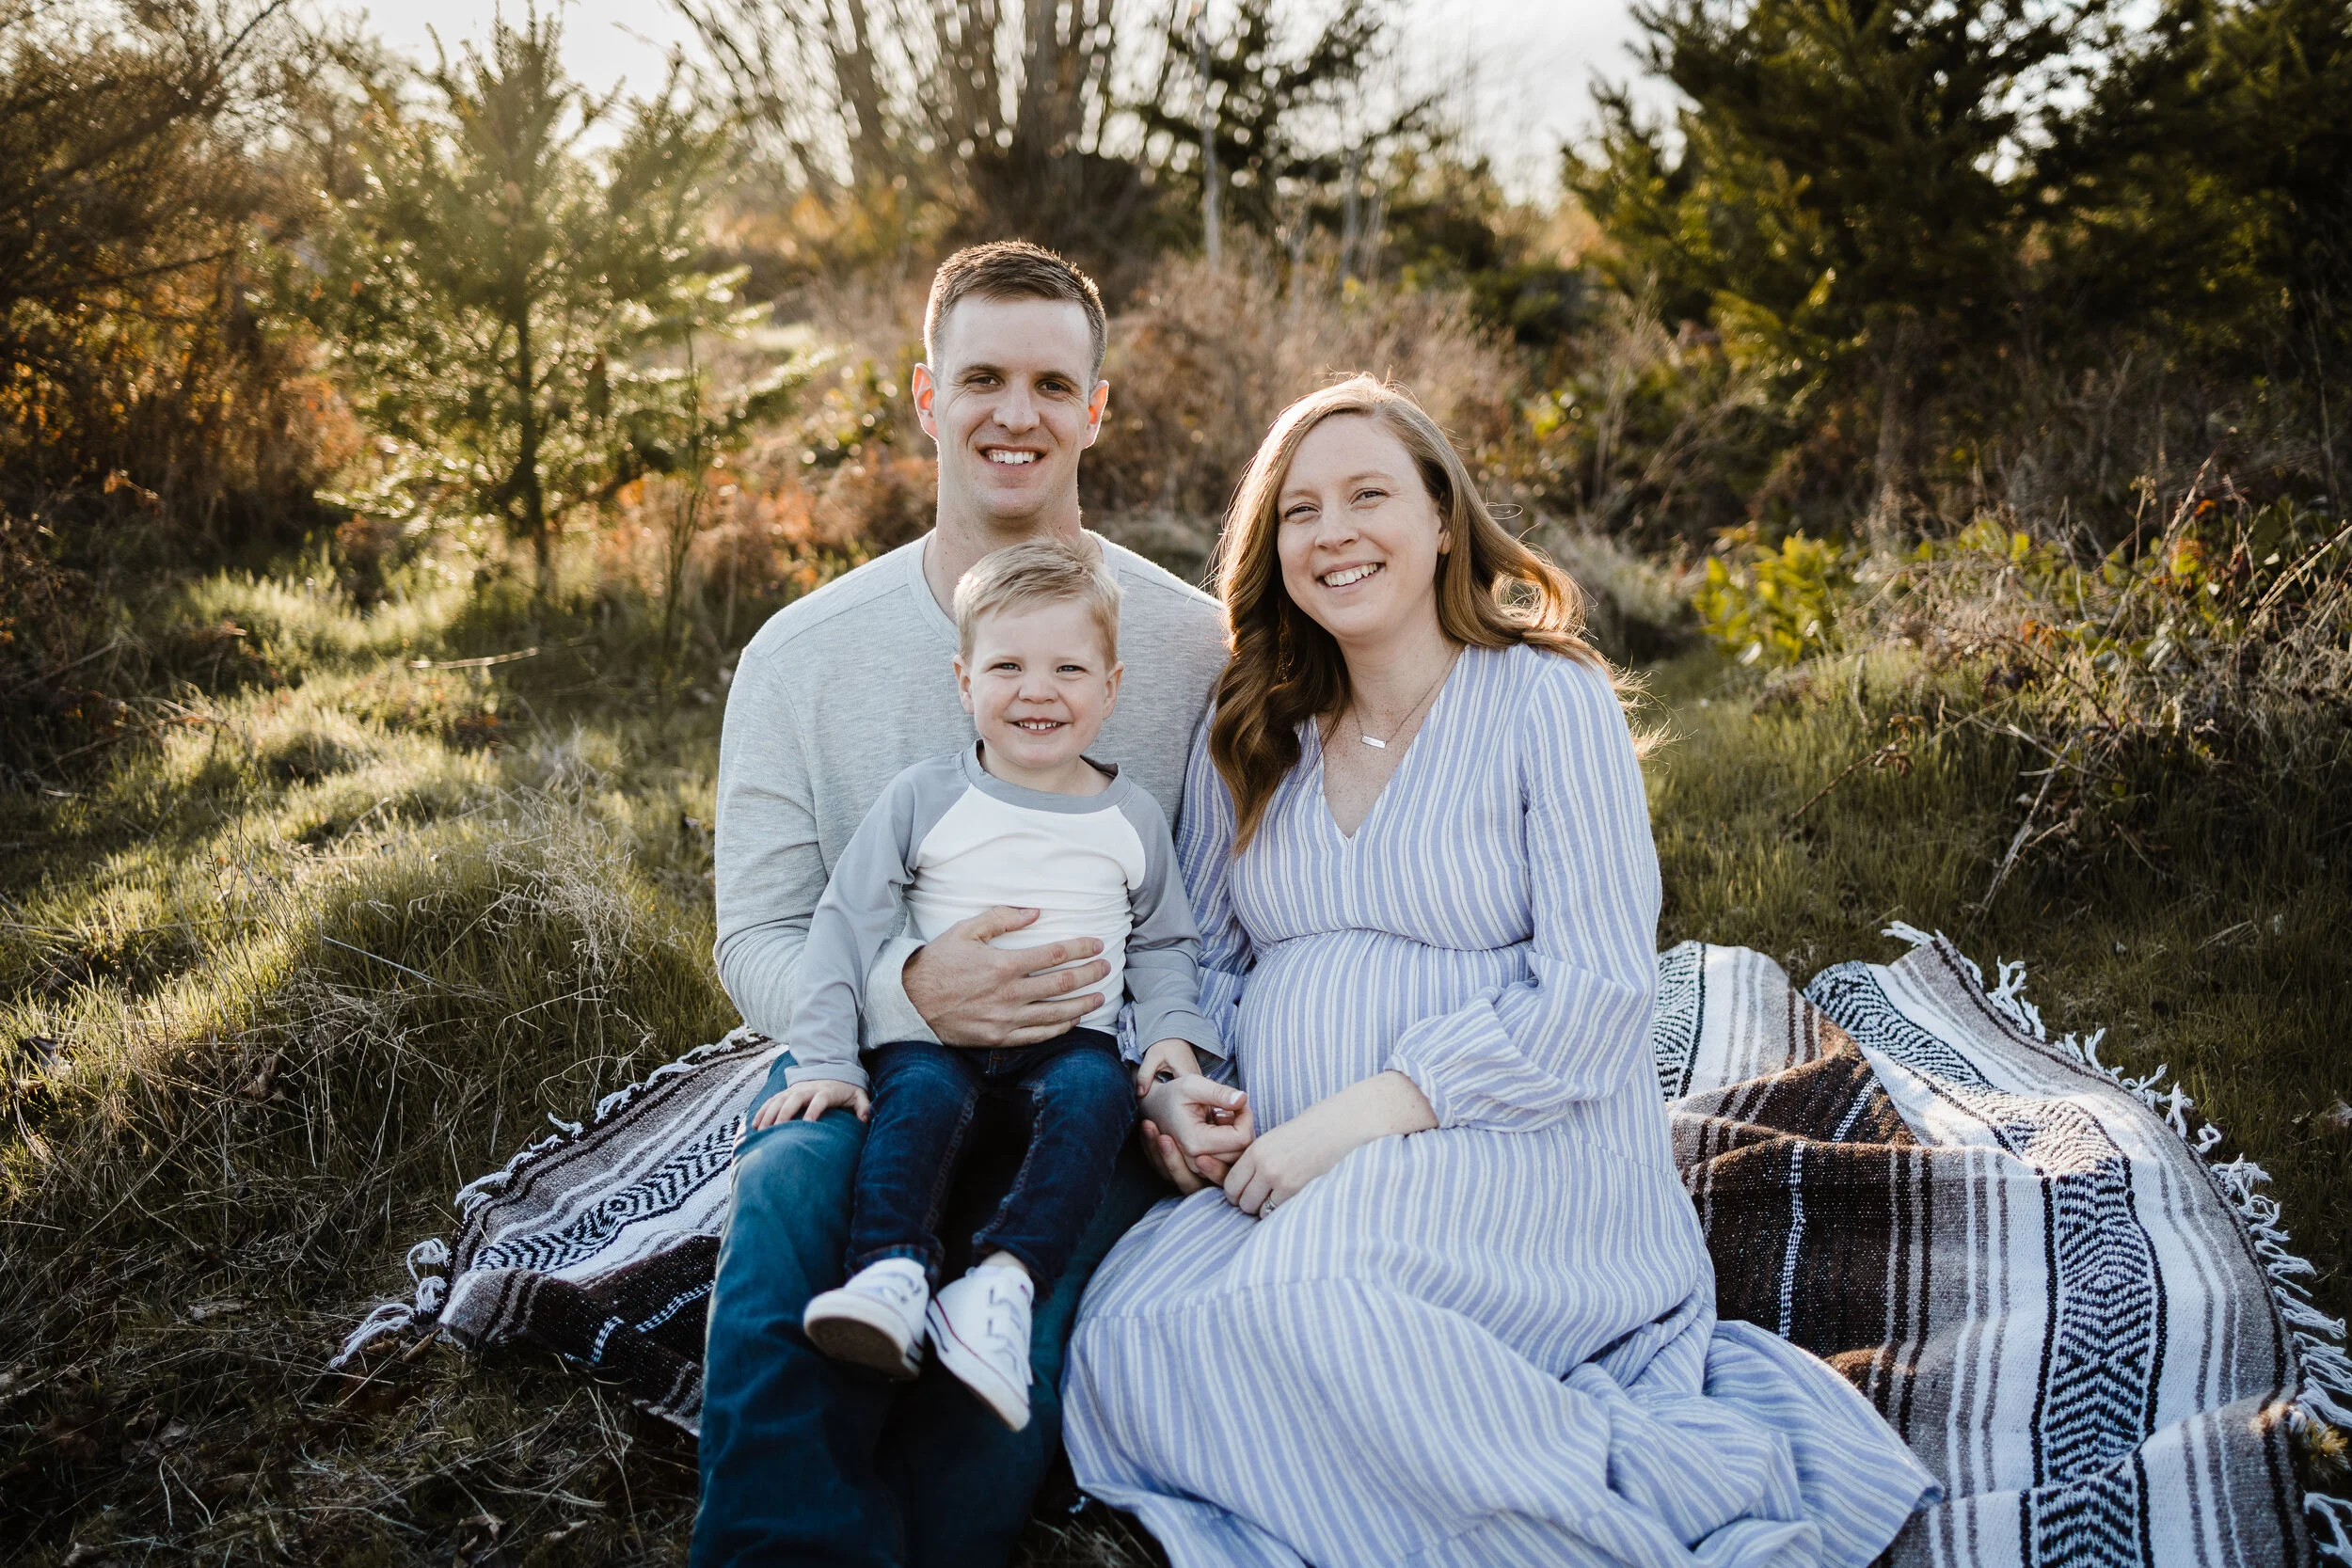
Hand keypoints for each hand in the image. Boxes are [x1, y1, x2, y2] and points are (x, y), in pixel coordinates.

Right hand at [750, 1078, 870, 1129]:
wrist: (831, 1070)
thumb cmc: (845, 1089)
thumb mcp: (858, 1095)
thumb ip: (863, 1107)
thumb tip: (866, 1120)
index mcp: (826, 1091)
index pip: (820, 1100)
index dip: (814, 1111)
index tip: (808, 1124)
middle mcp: (808, 1089)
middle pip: (794, 1099)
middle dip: (785, 1114)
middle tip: (777, 1130)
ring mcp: (795, 1090)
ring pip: (779, 1100)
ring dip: (769, 1114)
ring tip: (762, 1130)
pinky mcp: (786, 1093)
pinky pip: (771, 1101)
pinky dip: (762, 1111)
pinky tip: (755, 1125)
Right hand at [902, 906, 1110, 1046]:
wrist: (911, 1001)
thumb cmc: (938, 962)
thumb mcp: (966, 930)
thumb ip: (1001, 918)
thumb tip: (1035, 913)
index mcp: (1004, 964)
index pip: (1055, 954)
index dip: (1080, 948)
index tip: (1096, 944)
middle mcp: (1010, 994)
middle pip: (1063, 984)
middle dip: (1089, 975)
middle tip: (1105, 968)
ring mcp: (1006, 1019)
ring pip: (1056, 1014)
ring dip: (1082, 1004)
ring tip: (1099, 996)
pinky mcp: (999, 1038)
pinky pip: (1038, 1036)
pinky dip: (1059, 1029)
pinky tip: (1072, 1021)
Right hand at [1138, 1071, 1252, 1191]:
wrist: (1155, 1108)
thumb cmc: (1173, 1095)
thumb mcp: (1192, 1084)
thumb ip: (1219, 1092)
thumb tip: (1243, 1099)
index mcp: (1195, 1142)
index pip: (1241, 1139)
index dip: (1246, 1117)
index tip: (1238, 1103)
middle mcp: (1196, 1162)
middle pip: (1242, 1152)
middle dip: (1244, 1127)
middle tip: (1232, 1108)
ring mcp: (1199, 1170)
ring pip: (1237, 1159)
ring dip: (1238, 1137)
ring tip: (1223, 1118)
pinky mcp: (1202, 1170)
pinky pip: (1229, 1161)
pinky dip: (1231, 1145)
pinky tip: (1221, 1129)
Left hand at [1222, 1070, 1433, 1216]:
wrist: (1343, 1124)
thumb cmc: (1313, 1129)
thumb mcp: (1277, 1137)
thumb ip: (1260, 1159)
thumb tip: (1248, 1182)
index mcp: (1256, 1149)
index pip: (1230, 1183)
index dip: (1236, 1193)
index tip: (1246, 1194)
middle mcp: (1263, 1164)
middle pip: (1241, 1200)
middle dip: (1249, 1204)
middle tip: (1261, 1201)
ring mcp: (1280, 1178)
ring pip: (1256, 1209)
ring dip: (1263, 1210)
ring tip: (1277, 1202)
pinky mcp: (1297, 1189)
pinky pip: (1276, 1212)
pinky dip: (1280, 1212)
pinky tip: (1291, 1203)